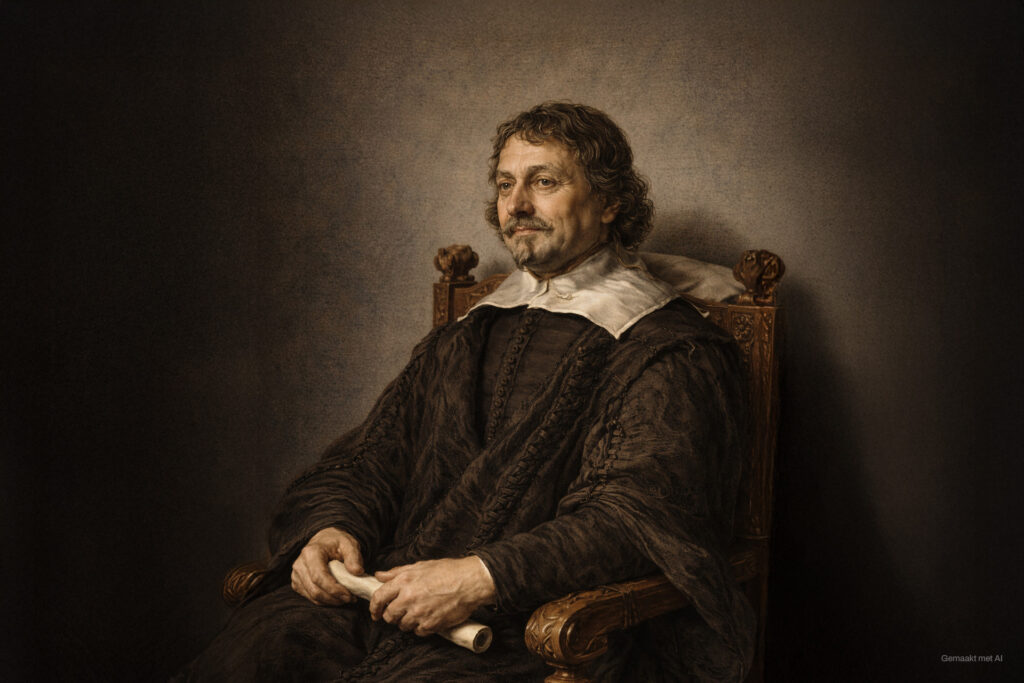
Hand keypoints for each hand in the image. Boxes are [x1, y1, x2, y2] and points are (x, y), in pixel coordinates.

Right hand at [291, 527, 363, 605]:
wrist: (324, 540)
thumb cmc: (336, 542)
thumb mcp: (348, 543)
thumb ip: (354, 556)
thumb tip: (357, 572)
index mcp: (311, 553)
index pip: (319, 577)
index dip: (334, 590)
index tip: (349, 595)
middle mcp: (300, 564)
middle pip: (315, 590)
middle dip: (335, 598)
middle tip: (351, 598)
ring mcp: (296, 575)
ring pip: (313, 597)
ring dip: (331, 601)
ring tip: (346, 597)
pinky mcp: (297, 583)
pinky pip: (311, 598)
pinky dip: (325, 600)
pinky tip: (337, 596)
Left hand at [369, 557, 495, 635]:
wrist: (470, 582)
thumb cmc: (448, 571)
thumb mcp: (420, 565)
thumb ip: (397, 572)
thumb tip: (379, 575)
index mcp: (404, 581)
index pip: (378, 597)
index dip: (374, 607)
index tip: (375, 612)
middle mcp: (409, 598)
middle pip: (389, 615)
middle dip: (392, 615)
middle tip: (401, 612)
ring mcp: (419, 613)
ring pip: (402, 625)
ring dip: (407, 622)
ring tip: (419, 613)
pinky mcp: (430, 624)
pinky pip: (418, 632)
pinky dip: (421, 628)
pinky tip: (428, 618)